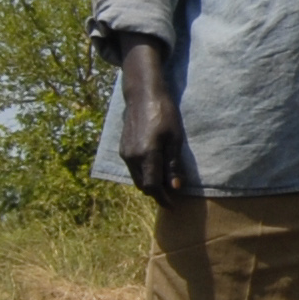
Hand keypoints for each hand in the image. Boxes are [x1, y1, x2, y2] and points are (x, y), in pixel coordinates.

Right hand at [115, 39, 187, 198]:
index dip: (163, 199)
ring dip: (149, 183)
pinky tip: (155, 168)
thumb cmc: (164, 113)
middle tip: (172, 194)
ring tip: (165, 182)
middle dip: (156, 193)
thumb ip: (173, 165)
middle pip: (142, 186)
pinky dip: (143, 173)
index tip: (173, 206)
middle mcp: (131, 158)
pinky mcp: (123, 148)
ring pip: (136, 178)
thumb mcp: (175, 138)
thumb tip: (176, 187)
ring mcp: (125, 153)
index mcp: (146, 156)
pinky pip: (133, 168)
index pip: (152, 187)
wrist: (143, 94)